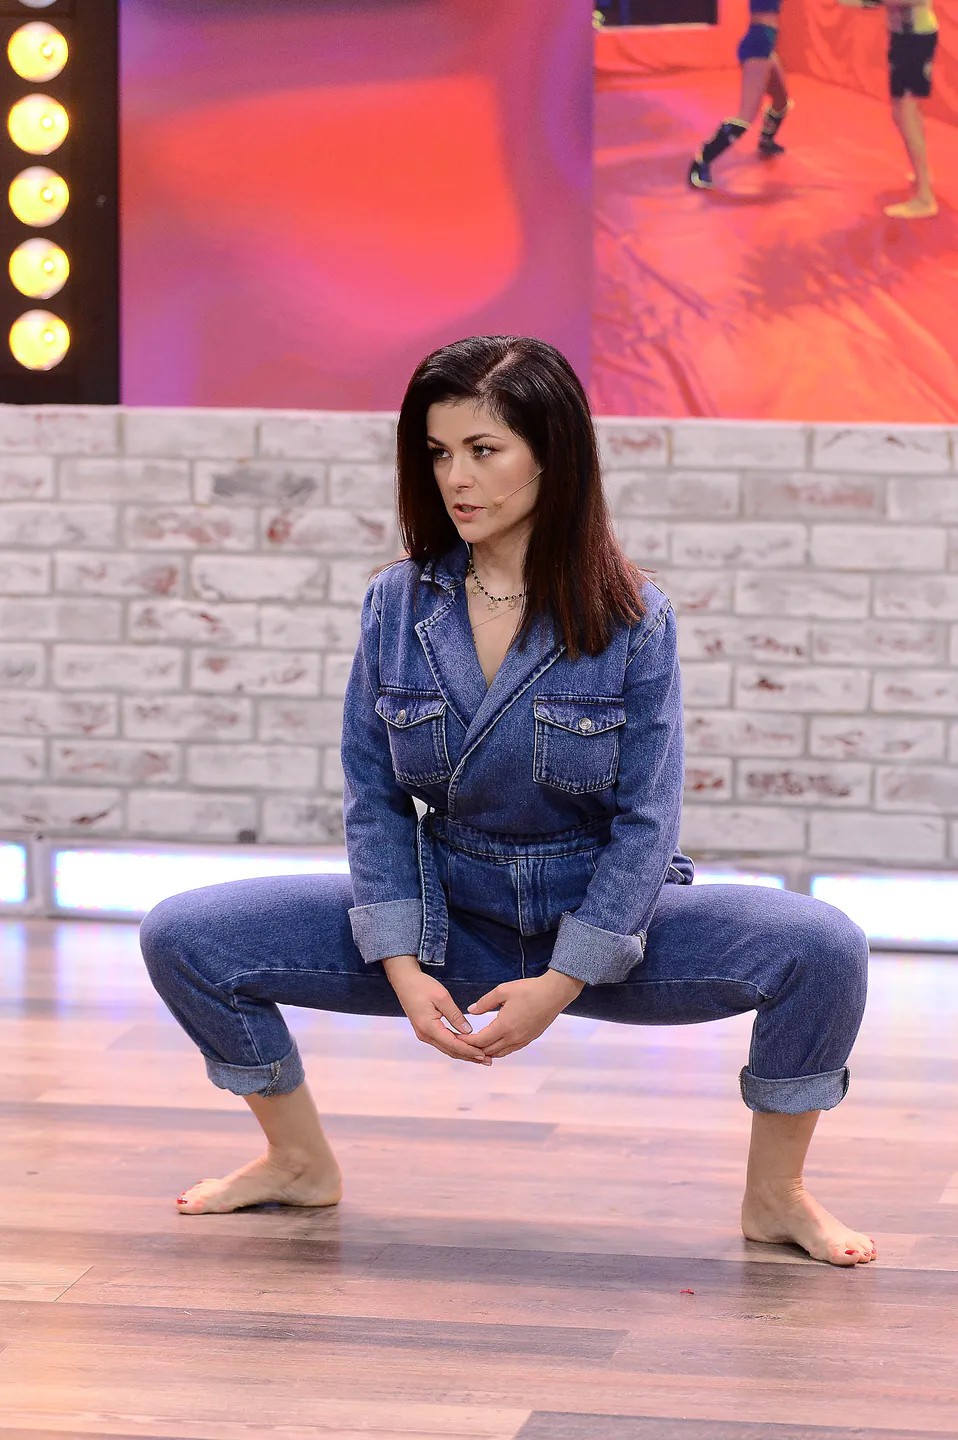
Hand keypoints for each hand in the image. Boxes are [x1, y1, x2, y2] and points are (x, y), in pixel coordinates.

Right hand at [384, 956, 492, 1065]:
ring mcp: (424, 1034)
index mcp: (429, 1027)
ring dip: (463, 1054)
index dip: (469, 1051)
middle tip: (487, 1061)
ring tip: (480, 1057)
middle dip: (469, 1056)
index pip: (453, 1044)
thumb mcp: (442, 997)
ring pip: (447, 1049)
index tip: (484, 1055)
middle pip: (450, 1051)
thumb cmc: (422, 986)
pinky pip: (443, 1043)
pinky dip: (456, 1047)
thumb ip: (455, 1015)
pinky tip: (466, 1048)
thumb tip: (468, 1031)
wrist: (404, 981)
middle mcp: (425, 1035)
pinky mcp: (425, 1031)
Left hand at [460, 971, 584, 1058]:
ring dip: (486, 1052)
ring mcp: (522, 1040)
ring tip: (475, 1047)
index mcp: (505, 1026)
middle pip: (488, 1050)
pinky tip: (493, 1045)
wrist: (555, 993)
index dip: (467, 1041)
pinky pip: (510, 1050)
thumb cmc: (529, 990)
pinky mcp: (529, 1039)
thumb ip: (485, 1002)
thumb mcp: (503, 991)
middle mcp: (513, 1037)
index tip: (457, 1038)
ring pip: (500, 1053)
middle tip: (462, 1044)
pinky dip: (499, 1050)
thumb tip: (471, 1010)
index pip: (480, 1040)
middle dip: (473, 1049)